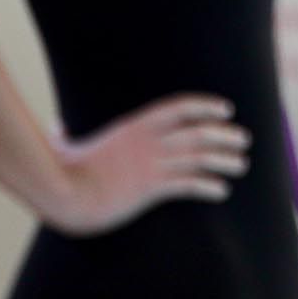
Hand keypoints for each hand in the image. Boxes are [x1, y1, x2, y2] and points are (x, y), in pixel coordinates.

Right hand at [44, 95, 242, 235]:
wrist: (62, 193)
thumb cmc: (60, 171)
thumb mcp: (64, 146)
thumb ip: (63, 136)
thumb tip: (53, 128)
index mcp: (132, 126)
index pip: (178, 107)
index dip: (205, 105)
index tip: (225, 109)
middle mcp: (147, 142)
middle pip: (197, 132)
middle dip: (225, 134)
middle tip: (244, 139)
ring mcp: (151, 164)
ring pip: (199, 157)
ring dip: (225, 160)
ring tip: (242, 164)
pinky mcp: (150, 188)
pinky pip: (189, 184)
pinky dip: (209, 186)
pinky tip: (222, 190)